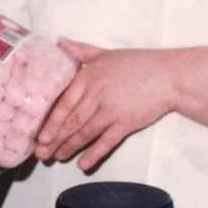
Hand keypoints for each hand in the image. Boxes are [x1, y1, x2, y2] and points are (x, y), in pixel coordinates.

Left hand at [34, 40, 177, 172]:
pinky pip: (106, 142)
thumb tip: (58, 42)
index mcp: (88, 78)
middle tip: (40, 153)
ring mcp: (111, 111)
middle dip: (53, 139)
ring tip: (57, 157)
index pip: (63, 103)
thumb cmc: (137, 63)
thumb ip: (80, 50)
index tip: (38, 134)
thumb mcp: (105, 54)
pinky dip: (93, 154)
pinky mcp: (126, 123)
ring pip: (84, 133)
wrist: (168, 76)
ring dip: (69, 147)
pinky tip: (82, 165)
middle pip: (70, 121)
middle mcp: (96, 95)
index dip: (50, 121)